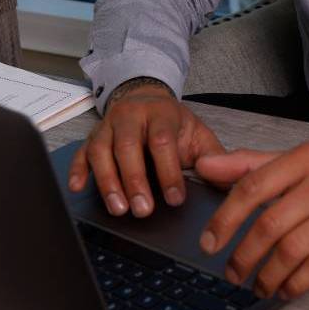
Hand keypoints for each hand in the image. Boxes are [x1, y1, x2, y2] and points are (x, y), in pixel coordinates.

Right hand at [67, 77, 224, 216]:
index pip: (162, 141)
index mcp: (161, 113)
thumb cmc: (173, 124)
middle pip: (128, 146)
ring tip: (118, 208)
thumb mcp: (197, 134)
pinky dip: (77, 170)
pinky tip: (78, 188)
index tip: (175, 199)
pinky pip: (80, 153)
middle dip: (135, 180)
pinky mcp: (91, 137)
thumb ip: (213, 156)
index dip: (168, 171)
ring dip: (108, 181)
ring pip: (101, 150)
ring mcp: (108, 126)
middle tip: (143, 209)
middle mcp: (131, 116)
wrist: (147, 99)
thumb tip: (230, 181)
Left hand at [194, 142, 308, 298]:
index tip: (209, 242)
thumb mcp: (298, 162)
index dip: (225, 218)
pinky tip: (285, 288)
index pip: (253, 186)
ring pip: (292, 249)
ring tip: (258, 285)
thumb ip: (250, 164)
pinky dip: (295, 283)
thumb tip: (205, 166)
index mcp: (305, 157)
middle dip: (244, 255)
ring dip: (268, 275)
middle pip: (270, 224)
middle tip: (233, 272)